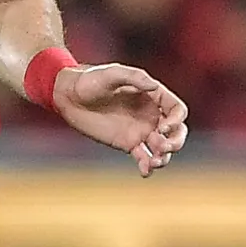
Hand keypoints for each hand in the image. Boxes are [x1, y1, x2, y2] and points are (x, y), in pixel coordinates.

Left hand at [51, 61, 188, 176]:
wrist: (68, 96)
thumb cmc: (90, 80)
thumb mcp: (111, 74)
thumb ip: (134, 78)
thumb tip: (154, 86)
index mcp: (153, 96)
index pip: (177, 109)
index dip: (176, 120)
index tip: (162, 127)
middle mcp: (151, 114)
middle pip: (176, 132)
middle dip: (176, 142)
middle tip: (162, 147)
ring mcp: (140, 130)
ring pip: (162, 148)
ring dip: (164, 157)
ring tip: (154, 162)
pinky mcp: (127, 143)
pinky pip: (143, 157)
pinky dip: (147, 166)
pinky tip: (144, 172)